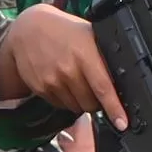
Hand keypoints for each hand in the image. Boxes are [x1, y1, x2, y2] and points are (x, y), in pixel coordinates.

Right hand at [0, 6, 124, 123]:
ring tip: (76, 81)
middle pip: (91, 103)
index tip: (122, 123)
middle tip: (95, 89)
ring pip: (76, 107)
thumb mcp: (88, 35)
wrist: (28, 29)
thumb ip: (103, 56)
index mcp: (85, 54)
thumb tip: (122, 80)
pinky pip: (60, 105)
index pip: (103, 87)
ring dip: (81, 101)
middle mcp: (68, 69)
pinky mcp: (41, 88)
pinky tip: (62, 82)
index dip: (114, 109)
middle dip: (97, 102)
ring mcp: (53, 80)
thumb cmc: (63, 31)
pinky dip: (66, 99)